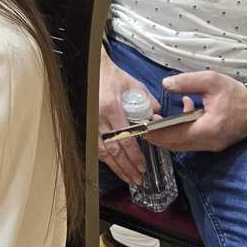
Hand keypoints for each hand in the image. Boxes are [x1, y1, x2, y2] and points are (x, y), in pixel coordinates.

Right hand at [97, 50, 152, 186]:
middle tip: (137, 178)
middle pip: (114, 149)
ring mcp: (91, 121)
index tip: (142, 166)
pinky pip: (95, 145)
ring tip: (128, 178)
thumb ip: (148, 101)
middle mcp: (99, 117)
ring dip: (116, 167)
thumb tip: (159, 118)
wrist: (93, 68)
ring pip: (103, 151)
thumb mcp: (133, 85)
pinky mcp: (87, 122)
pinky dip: (105, 158)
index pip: (125, 138)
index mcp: (112, 108)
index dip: (134, 156)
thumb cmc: (113, 76)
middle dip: (126, 166)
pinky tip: (113, 166)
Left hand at [146, 72, 246, 153]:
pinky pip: (192, 141)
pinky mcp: (214, 143)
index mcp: (209, 128)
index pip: (177, 135)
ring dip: (169, 133)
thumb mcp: (211, 80)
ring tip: (157, 116)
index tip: (142, 126)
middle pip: (177, 144)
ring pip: (183, 144)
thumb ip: (186, 82)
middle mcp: (210, 142)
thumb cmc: (234, 93)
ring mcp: (213, 145)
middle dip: (159, 135)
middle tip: (144, 123)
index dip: (158, 132)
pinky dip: (181, 131)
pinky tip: (184, 109)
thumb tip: (165, 84)